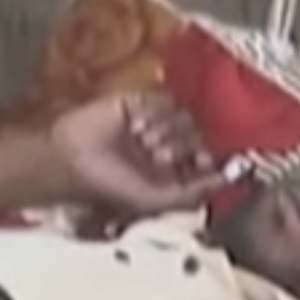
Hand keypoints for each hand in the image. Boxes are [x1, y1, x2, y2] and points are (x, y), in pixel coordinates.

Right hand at [48, 91, 217, 219]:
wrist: (71, 159)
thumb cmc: (109, 186)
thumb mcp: (155, 200)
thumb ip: (193, 193)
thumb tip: (228, 179)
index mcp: (173, 171)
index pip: (206, 158)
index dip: (212, 158)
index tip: (204, 159)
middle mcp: (167, 145)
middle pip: (198, 134)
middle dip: (181, 145)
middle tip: (157, 155)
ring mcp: (154, 121)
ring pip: (184, 115)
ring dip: (165, 130)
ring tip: (141, 141)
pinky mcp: (139, 101)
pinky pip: (163, 98)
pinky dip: (154, 112)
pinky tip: (134, 125)